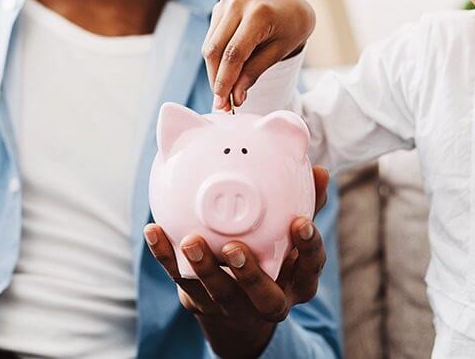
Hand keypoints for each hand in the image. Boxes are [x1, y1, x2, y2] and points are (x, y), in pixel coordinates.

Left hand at [144, 167, 329, 357]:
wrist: (239, 305)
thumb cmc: (274, 255)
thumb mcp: (292, 237)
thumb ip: (307, 204)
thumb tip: (320, 169)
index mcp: (298, 280)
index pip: (309, 267)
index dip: (308, 248)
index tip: (300, 223)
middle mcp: (269, 299)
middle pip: (263, 295)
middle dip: (249, 274)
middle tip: (234, 248)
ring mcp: (233, 305)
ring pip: (219, 292)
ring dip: (205, 268)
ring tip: (191, 241)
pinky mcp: (200, 301)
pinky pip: (180, 278)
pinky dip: (165, 256)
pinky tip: (153, 230)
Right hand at [203, 0, 314, 111]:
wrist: (289, 5)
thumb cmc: (289, 30)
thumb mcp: (278, 53)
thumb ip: (254, 73)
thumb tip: (235, 98)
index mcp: (258, 14)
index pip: (233, 53)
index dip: (226, 81)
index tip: (224, 104)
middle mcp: (238, 4)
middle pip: (216, 50)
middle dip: (217, 80)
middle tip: (222, 105)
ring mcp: (226, 2)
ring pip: (209, 46)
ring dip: (214, 72)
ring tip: (225, 93)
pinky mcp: (219, 7)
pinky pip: (211, 39)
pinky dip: (216, 60)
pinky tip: (227, 72)